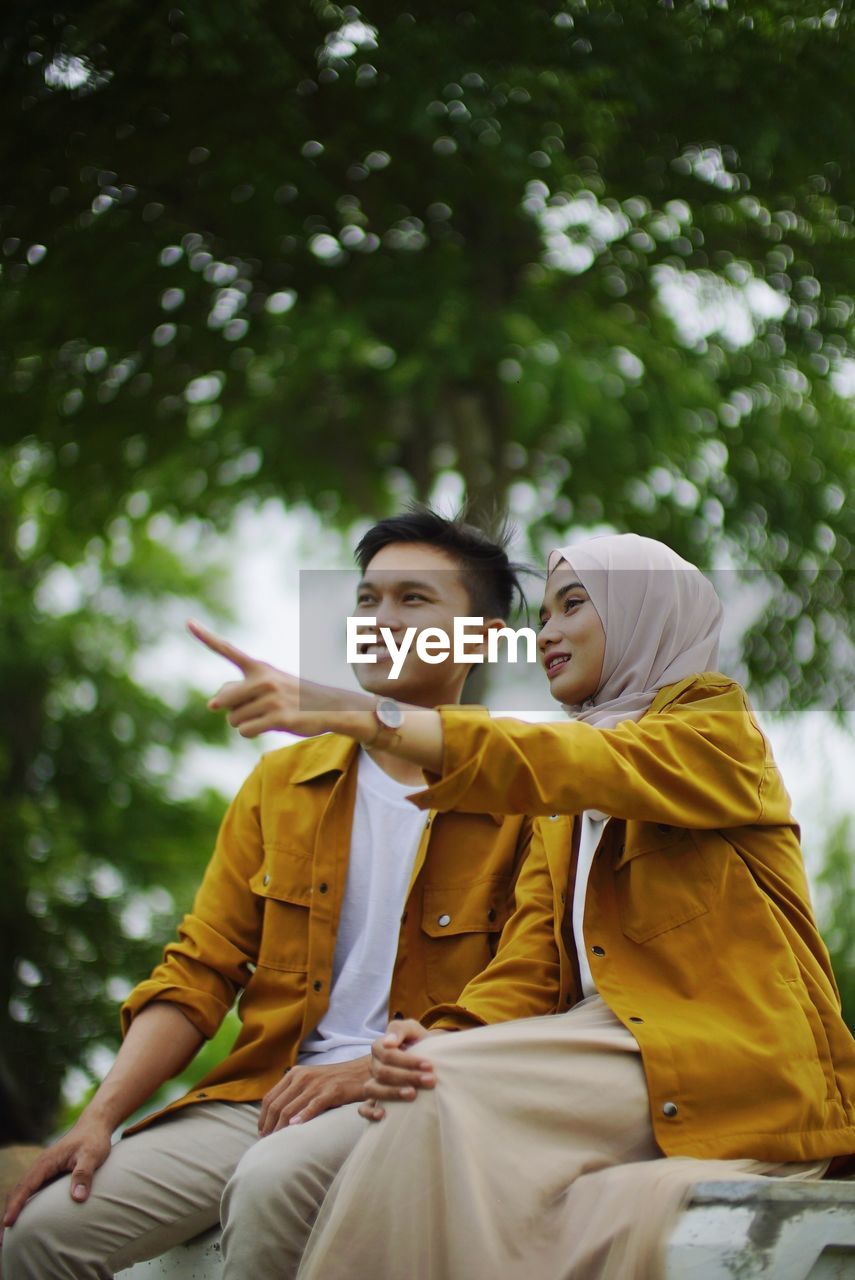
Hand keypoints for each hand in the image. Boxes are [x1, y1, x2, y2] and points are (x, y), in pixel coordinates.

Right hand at [2, 1114, 112, 1232]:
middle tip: (2, 1240)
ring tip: (8, 1235)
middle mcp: (40, 1166)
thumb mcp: (93, 1155)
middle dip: (8, 1213)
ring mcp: (42, 1171)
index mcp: (46, 1162)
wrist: (95, 1125)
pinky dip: (22, 1205)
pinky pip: (30, 1191)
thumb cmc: (94, 1140)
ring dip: (13, 1210)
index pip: (26, 1186)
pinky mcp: (48, 1174)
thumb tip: (77, 1198)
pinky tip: (24, 1219)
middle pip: (17, 1191)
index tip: (8, 1223)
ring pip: (21, 1191)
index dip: (16, 1205)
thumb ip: (84, 1174)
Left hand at [188, 620, 355, 739]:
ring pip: (233, 719)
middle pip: (224, 700)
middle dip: (231, 710)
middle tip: (252, 708)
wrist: (328, 706)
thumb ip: (239, 689)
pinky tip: (268, 725)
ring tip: (266, 715)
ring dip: (244, 723)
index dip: (206, 636)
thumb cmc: (292, 695)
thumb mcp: (268, 684)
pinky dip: (251, 732)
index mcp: (258, 667)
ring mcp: (272, 698)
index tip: (188, 621)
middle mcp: (263, 679)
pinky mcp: (279, 718)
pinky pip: (246, 731)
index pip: (228, 650)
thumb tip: (213, 703)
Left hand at [258, 1058, 371, 1135]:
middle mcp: (302, 1077)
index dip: (262, 1117)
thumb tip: (275, 1116)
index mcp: (294, 1074)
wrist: (360, 1072)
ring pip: (290, 1109)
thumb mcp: (309, 1080)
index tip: (261, 1132)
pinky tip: (295, 1128)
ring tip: (276, 1141)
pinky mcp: (331, 1091)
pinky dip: (302, 1117)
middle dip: (269, 1126)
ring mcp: (316, 1084)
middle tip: (267, 1141)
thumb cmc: (333, 1080)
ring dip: (280, 1128)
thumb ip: (293, 1092)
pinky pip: (312, 1106)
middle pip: (277, 1105)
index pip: (270, 1098)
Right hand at [359, 1019, 444, 1121]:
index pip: (388, 1055)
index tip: (429, 1065)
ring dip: (392, 1093)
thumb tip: (387, 1042)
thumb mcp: (413, 1030)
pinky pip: (363, 1109)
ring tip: (413, 1095)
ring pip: (371, 1089)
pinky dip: (369, 1112)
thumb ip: (400, 1030)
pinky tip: (383, 1114)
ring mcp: (373, 1083)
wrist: (427, 1060)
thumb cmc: (419, 1043)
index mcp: (380, 1047)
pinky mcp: (374, 1101)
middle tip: (430, 1080)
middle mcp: (374, 1066)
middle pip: (383, 1073)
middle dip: (408, 1077)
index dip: (408, 1061)